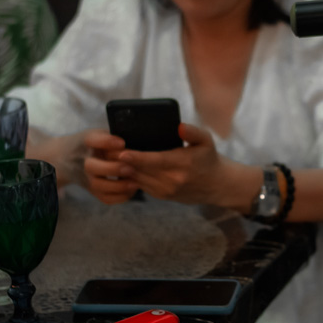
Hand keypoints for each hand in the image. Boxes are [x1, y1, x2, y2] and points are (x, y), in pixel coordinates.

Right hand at [78, 129, 139, 203]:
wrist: (71, 159)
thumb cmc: (95, 145)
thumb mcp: (100, 135)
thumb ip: (111, 139)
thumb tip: (125, 146)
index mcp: (86, 142)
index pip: (92, 140)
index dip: (106, 141)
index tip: (122, 143)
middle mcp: (83, 161)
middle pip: (91, 167)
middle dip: (112, 169)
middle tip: (130, 169)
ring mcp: (86, 178)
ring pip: (97, 185)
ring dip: (118, 186)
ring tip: (135, 183)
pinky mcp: (92, 190)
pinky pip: (105, 198)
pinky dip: (119, 197)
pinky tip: (131, 190)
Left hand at [106, 123, 251, 208]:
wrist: (216, 185)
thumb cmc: (208, 158)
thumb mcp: (206, 141)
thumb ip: (193, 132)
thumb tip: (179, 126)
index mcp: (182, 164)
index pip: (155, 161)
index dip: (137, 157)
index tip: (122, 151)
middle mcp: (173, 180)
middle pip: (142, 171)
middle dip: (124, 161)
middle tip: (107, 150)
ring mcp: (166, 190)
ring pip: (138, 180)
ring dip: (123, 170)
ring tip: (110, 157)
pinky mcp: (162, 196)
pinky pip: (141, 186)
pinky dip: (130, 176)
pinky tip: (122, 166)